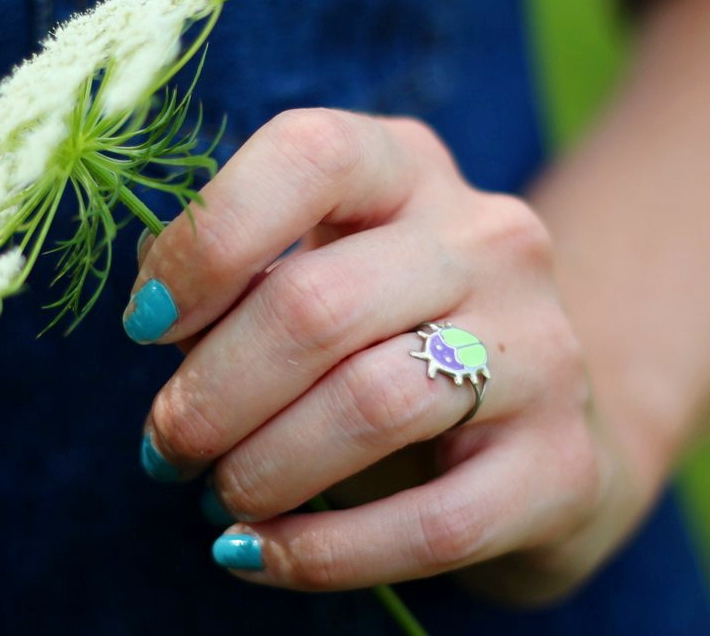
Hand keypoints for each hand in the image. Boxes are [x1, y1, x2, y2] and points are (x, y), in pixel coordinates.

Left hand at [126, 108, 651, 604]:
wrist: (541, 428)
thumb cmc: (387, 341)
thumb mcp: (317, 273)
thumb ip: (236, 276)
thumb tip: (154, 310)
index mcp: (409, 168)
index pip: (308, 155)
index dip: (207, 243)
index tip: (146, 324)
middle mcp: (488, 238)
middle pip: (317, 305)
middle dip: (209, 393)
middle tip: (165, 447)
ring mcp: (540, 346)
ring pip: (370, 406)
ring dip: (259, 468)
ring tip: (217, 497)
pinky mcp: (563, 462)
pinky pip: (432, 525)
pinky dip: (321, 552)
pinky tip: (259, 555)